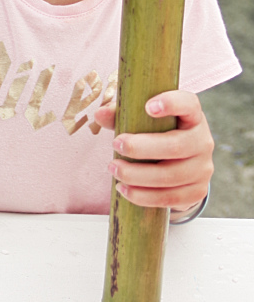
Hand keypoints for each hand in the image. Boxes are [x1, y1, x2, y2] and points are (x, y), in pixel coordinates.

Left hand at [94, 90, 213, 215]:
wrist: (181, 164)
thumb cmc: (157, 134)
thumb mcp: (143, 120)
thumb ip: (121, 115)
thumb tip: (100, 115)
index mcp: (192, 116)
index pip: (189, 104)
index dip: (172, 103)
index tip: (148, 107)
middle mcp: (203, 141)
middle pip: (176, 146)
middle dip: (141, 148)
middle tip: (116, 144)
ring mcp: (202, 168)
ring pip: (170, 176)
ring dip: (136, 175)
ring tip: (114, 169)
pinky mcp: (196, 192)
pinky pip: (170, 198)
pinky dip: (143, 196)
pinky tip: (124, 189)